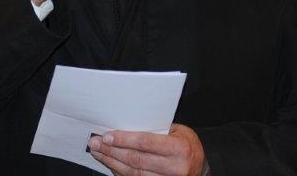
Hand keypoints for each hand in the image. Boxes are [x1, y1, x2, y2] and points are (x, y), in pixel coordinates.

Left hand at [88, 124, 205, 175]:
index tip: (107, 136)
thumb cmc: (186, 144)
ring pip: (133, 174)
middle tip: (96, 143)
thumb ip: (155, 131)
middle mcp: (174, 168)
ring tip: (99, 153)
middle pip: (136, 160)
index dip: (124, 140)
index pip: (145, 143)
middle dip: (112, 151)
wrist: (201, 165)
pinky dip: (120, 173)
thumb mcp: (177, 131)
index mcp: (179, 149)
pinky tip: (111, 164)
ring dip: (112, 163)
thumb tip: (125, 126)